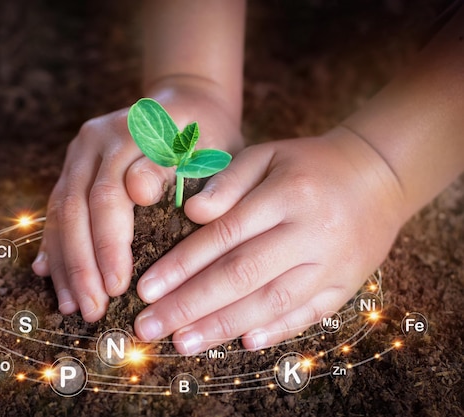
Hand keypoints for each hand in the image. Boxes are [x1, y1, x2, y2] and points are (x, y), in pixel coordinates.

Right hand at [32, 81, 242, 321]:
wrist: (186, 107)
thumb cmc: (207, 140)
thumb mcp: (207, 149)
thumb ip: (175, 169)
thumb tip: (137, 191)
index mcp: (131, 133)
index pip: (110, 196)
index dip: (109, 244)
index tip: (119, 288)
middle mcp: (96, 140)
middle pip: (76, 206)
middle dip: (82, 265)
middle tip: (92, 310)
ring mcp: (79, 152)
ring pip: (60, 211)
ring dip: (65, 262)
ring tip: (72, 306)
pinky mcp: (73, 166)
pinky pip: (56, 208)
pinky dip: (55, 244)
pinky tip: (50, 275)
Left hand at [133, 127, 405, 354]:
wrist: (378, 177)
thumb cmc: (308, 165)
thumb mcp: (267, 155)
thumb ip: (228, 181)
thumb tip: (193, 213)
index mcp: (286, 195)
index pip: (224, 236)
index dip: (182, 265)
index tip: (147, 289)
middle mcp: (310, 233)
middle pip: (241, 275)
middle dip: (190, 305)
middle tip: (150, 327)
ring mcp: (332, 263)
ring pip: (271, 302)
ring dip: (223, 326)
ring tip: (182, 343)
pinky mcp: (347, 284)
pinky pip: (310, 314)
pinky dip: (277, 330)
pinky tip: (243, 344)